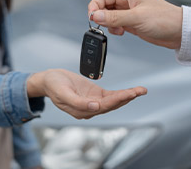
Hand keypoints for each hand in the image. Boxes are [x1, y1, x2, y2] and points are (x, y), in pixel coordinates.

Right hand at [27, 69, 146, 118]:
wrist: (49, 80)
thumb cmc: (54, 86)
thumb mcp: (63, 93)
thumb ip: (78, 103)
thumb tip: (95, 108)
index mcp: (81, 110)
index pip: (103, 106)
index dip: (116, 100)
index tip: (127, 94)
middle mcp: (90, 108)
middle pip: (112, 104)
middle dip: (127, 97)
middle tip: (140, 91)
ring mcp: (93, 102)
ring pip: (114, 100)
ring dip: (127, 96)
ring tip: (140, 90)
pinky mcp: (96, 94)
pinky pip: (111, 95)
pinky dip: (121, 93)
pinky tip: (131, 91)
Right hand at [88, 0, 182, 48]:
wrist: (178, 32)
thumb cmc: (164, 19)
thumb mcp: (137, 18)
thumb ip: (115, 17)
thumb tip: (96, 16)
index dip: (95, 6)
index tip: (92, 17)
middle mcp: (127, 2)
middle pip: (104, 7)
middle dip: (101, 17)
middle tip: (104, 26)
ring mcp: (129, 13)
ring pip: (109, 17)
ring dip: (109, 25)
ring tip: (117, 30)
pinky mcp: (132, 23)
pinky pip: (116, 25)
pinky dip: (115, 30)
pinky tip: (122, 32)